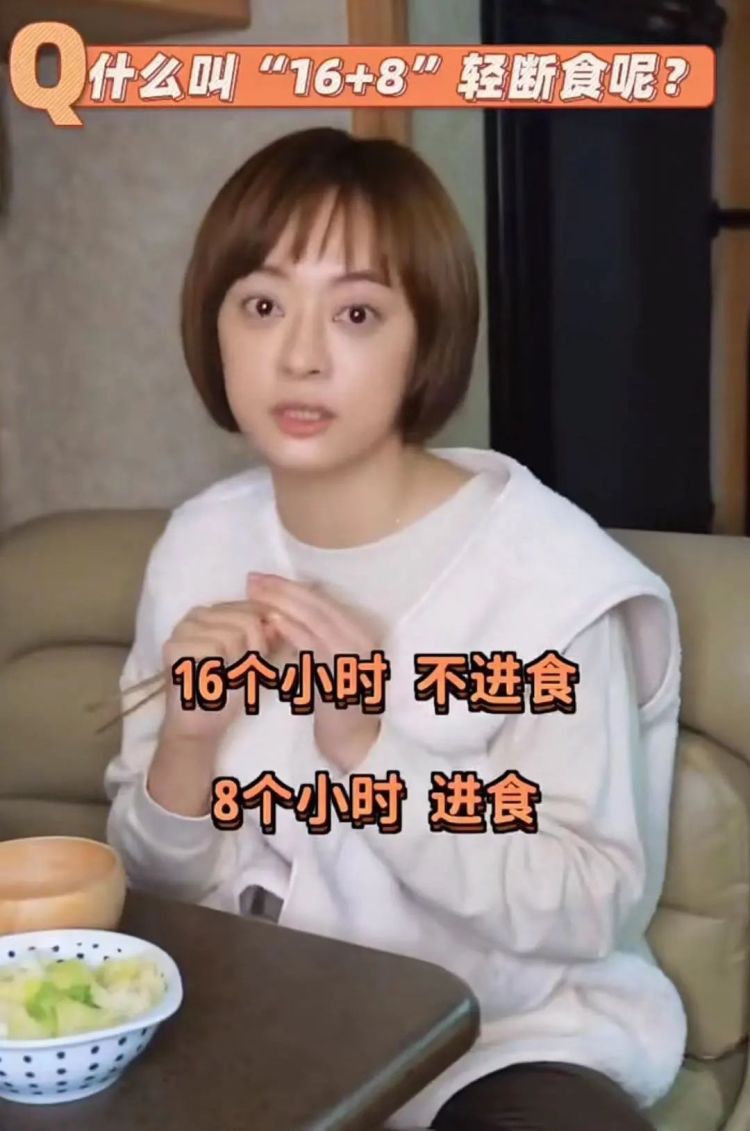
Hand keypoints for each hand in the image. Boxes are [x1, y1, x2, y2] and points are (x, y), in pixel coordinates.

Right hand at [160, 577, 280, 746]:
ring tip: (224, 678)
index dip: (266, 636)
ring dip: (237, 664)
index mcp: (216, 612)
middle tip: (240, 673)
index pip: (253, 608)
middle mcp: (196, 614)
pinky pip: (215, 649)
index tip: (258, 660)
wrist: (202, 725)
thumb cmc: (229, 691)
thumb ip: (268, 637)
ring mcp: (181, 629)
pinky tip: (211, 681)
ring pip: (233, 635)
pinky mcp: (172, 647)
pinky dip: (220, 670)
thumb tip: (278, 619)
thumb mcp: (257, 659)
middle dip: (254, 651)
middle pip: (247, 620)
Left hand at [247, 573, 382, 771]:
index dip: (290, 586)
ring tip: (256, 594)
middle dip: (282, 589)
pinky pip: (315, 645)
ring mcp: (354, 655)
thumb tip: (281, 610)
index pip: (321, 600)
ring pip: (316, 619)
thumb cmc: (335, 700)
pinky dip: (292, 630)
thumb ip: (311, 636)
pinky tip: (272, 622)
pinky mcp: (343, 674)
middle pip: (318, 604)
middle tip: (253, 579)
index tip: (263, 578)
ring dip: (283, 604)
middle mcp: (361, 638)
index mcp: (358, 630)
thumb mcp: (326, 660)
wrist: (354, 739)